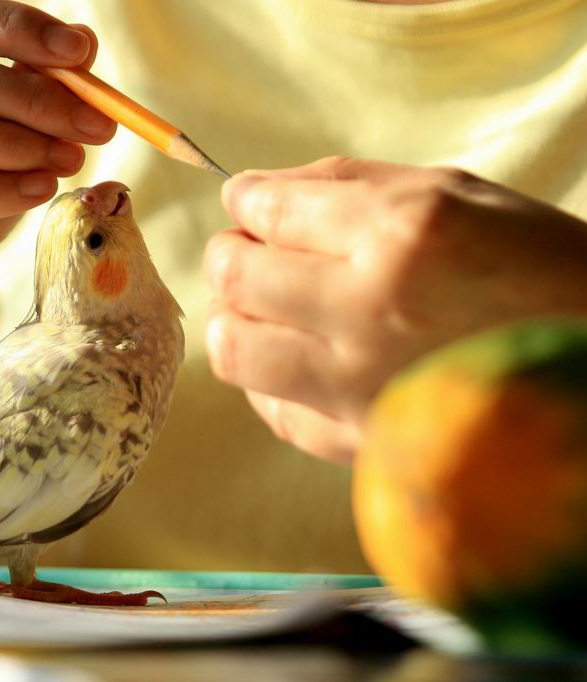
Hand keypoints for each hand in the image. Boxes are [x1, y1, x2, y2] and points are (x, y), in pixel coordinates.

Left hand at [205, 157, 586, 462]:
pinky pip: (273, 409)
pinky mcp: (361, 443)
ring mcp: (359, 386)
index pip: (269, 210)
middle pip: (235, 277)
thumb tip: (258, 192)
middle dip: (230, 254)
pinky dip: (268, 378)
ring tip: (264, 308)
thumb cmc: (542, 271)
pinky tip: (298, 358)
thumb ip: (352, 185)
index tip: (248, 203)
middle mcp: (368, 309)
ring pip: (235, 349)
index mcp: (401, 233)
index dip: (245, 201)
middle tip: (249, 251)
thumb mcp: (463, 195)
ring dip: (235, 318)